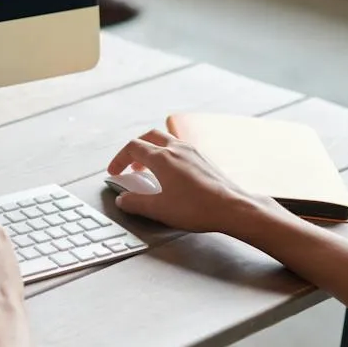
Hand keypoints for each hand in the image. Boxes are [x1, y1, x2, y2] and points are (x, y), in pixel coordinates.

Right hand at [106, 129, 283, 235]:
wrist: (232, 207)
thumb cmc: (198, 208)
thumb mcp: (158, 209)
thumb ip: (135, 203)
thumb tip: (122, 199)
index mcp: (162, 158)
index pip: (132, 147)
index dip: (119, 159)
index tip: (115, 171)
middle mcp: (177, 149)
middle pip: (149, 136)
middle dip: (135, 149)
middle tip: (130, 165)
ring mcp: (192, 151)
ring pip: (166, 140)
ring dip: (153, 151)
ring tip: (150, 170)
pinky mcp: (204, 159)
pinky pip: (180, 148)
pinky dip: (169, 155)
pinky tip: (172, 174)